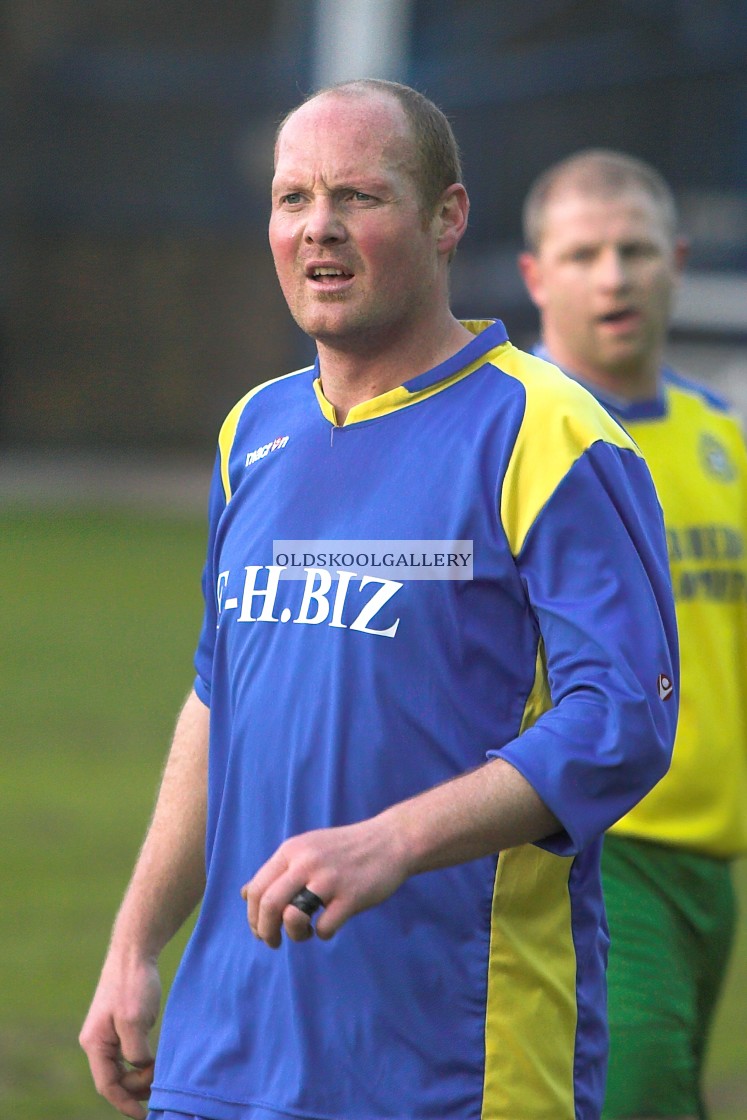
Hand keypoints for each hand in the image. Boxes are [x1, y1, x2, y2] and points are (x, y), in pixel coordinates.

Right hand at [79, 955, 160, 1118]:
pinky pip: (128, 1054)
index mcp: (95, 1043)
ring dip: (140, 1075)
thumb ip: (135, 1051)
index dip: (125, 1103)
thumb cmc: (134, 984)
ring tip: (161, 1074)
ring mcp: (107, 1033)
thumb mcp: (135, 1021)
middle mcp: (97, 1041)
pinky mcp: (119, 1024)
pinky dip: (142, 1062)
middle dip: (136, 1088)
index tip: (144, 1116)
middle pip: (114, 1079)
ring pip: (122, 1067)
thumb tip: (141, 1067)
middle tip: (160, 1088)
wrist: (134, 951)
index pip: (107, 1085)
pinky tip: (157, 1060)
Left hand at [242, 816, 408, 948]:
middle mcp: (306, 862)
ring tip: (304, 933)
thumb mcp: (306, 848)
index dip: (252, 917)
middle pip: (268, 904)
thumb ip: (278, 870)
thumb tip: (243, 894)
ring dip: (293, 935)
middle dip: (264, 931)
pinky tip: (331, 924)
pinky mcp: (351, 896)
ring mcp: (329, 879)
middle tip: (272, 942)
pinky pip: (324, 928)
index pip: (256, 888)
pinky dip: (322, 934)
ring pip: (291, 917)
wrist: (390, 841)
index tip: (260, 930)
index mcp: (292, 850)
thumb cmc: (345, 849)